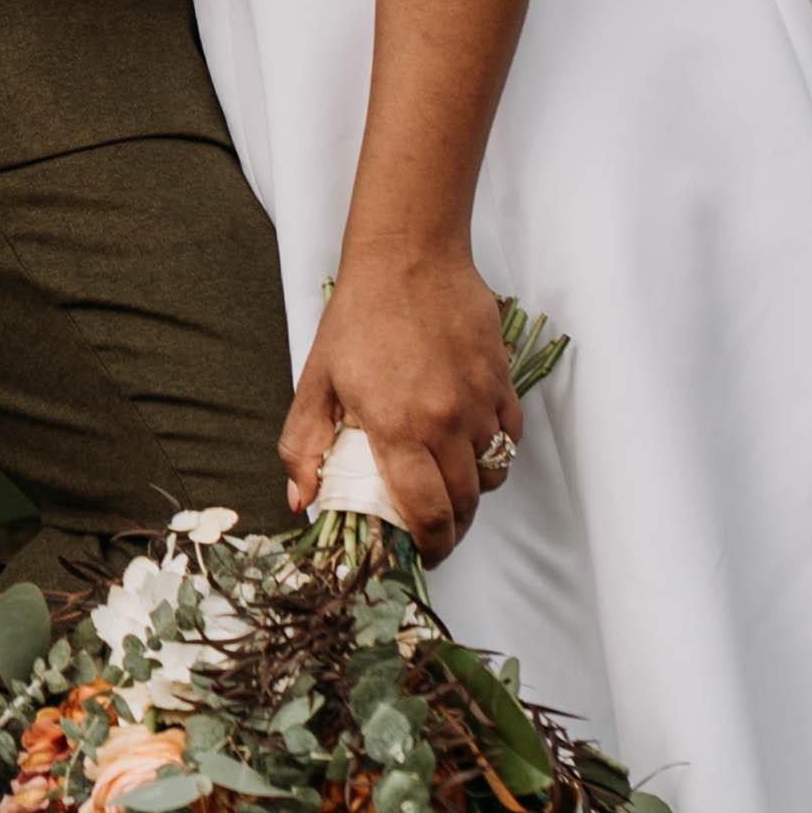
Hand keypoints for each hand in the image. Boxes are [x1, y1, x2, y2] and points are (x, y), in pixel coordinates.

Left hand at [282, 248, 517, 561]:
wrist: (409, 256)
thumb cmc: (359, 317)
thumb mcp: (316, 381)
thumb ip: (303, 446)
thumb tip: (301, 501)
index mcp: (398, 428)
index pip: (428, 513)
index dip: (431, 548)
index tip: (423, 556)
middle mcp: (446, 421)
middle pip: (465, 503)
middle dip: (452, 528)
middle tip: (434, 530)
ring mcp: (479, 401)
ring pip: (492, 474)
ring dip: (473, 492)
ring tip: (449, 487)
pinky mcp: (501, 381)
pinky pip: (510, 438)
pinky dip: (496, 454)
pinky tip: (472, 448)